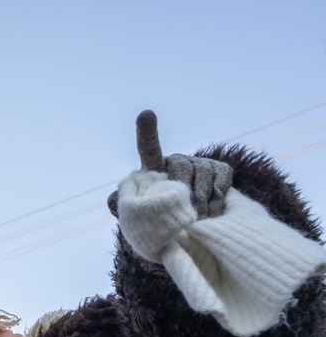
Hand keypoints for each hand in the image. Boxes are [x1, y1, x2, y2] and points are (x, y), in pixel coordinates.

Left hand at [109, 110, 232, 218]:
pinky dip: (217, 200)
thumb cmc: (160, 215)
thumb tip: (114, 199)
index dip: (147, 131)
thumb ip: (123, 204)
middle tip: (183, 211)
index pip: (149, 147)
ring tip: (196, 217)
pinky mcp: (221, 169)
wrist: (194, 221)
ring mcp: (201, 163)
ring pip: (203, 174)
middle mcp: (178, 160)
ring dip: (201, 200)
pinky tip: (212, 213)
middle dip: (183, 191)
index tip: (146, 114)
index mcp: (154, 167)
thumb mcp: (139, 212)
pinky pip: (221, 181)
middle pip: (182, 167)